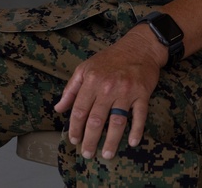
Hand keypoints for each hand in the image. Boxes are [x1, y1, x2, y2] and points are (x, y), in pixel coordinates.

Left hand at [54, 26, 165, 159]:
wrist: (140, 47)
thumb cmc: (111, 58)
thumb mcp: (86, 68)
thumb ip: (71, 89)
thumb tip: (59, 108)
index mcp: (92, 81)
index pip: (79, 110)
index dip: (75, 128)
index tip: (74, 140)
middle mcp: (108, 87)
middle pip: (96, 120)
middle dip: (90, 140)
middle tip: (87, 153)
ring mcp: (126, 91)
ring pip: (117, 122)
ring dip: (111, 141)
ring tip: (106, 154)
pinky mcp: (142, 93)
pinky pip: (139, 115)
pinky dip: (137, 130)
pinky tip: (133, 142)